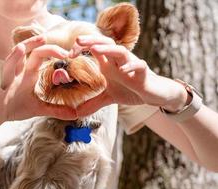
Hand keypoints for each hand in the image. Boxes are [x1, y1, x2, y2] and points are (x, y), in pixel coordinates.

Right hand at [0, 36, 76, 123]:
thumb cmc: (16, 107)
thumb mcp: (39, 108)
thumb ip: (56, 109)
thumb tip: (74, 114)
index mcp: (28, 75)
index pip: (39, 56)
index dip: (51, 51)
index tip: (67, 53)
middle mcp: (17, 75)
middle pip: (24, 55)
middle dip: (33, 44)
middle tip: (45, 37)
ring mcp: (6, 85)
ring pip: (8, 67)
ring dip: (13, 57)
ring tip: (20, 48)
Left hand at [70, 35, 186, 116]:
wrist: (153, 94)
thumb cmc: (131, 90)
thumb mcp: (108, 97)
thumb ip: (93, 103)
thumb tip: (76, 114)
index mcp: (109, 63)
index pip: (94, 48)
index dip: (82, 48)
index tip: (69, 54)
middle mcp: (119, 61)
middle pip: (106, 43)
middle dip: (92, 40)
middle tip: (77, 41)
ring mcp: (131, 65)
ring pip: (121, 51)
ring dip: (108, 49)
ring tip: (95, 49)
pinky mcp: (143, 73)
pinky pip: (139, 65)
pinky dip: (132, 66)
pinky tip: (123, 71)